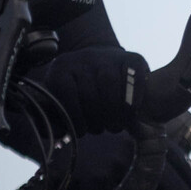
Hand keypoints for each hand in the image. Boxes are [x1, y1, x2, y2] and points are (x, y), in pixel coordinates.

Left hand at [35, 44, 152, 135]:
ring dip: (114, 112)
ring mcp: (109, 56)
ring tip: (115, 127)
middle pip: (90, 92)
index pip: (65, 92)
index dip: (74, 116)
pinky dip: (134, 99)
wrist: (101, 61)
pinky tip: (131, 114)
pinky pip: (135, 78)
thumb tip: (60, 133)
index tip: (81, 132)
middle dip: (96, 118)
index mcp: (62, 67)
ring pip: (111, 84)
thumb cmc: (79, 90)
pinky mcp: (133, 57)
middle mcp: (84, 58)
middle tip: (100, 130)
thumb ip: (55, 117)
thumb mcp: (61, 99)